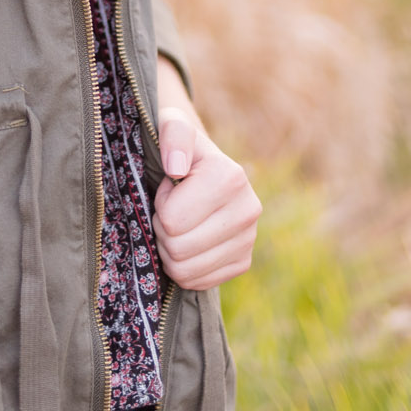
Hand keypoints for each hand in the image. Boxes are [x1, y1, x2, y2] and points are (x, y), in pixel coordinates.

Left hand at [152, 59, 260, 292]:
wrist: (199, 170)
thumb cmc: (178, 149)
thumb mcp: (170, 127)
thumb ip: (172, 135)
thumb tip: (177, 167)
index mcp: (231, 177)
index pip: (172, 220)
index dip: (160, 204)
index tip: (169, 187)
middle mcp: (249, 209)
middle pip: (178, 248)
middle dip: (162, 230)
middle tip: (170, 209)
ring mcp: (250, 238)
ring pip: (186, 270)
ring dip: (169, 250)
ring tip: (177, 225)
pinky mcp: (244, 261)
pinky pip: (198, 282)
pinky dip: (183, 268)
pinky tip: (188, 243)